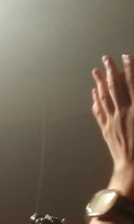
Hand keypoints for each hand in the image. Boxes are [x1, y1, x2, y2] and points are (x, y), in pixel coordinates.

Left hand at [92, 55, 133, 190]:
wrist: (133, 167)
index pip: (133, 83)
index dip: (130, 68)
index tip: (126, 56)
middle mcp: (123, 112)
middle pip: (115, 87)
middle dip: (111, 71)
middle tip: (105, 58)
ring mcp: (112, 121)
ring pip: (104, 98)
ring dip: (100, 83)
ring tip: (95, 71)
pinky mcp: (106, 130)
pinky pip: (99, 112)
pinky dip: (96, 101)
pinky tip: (94, 95)